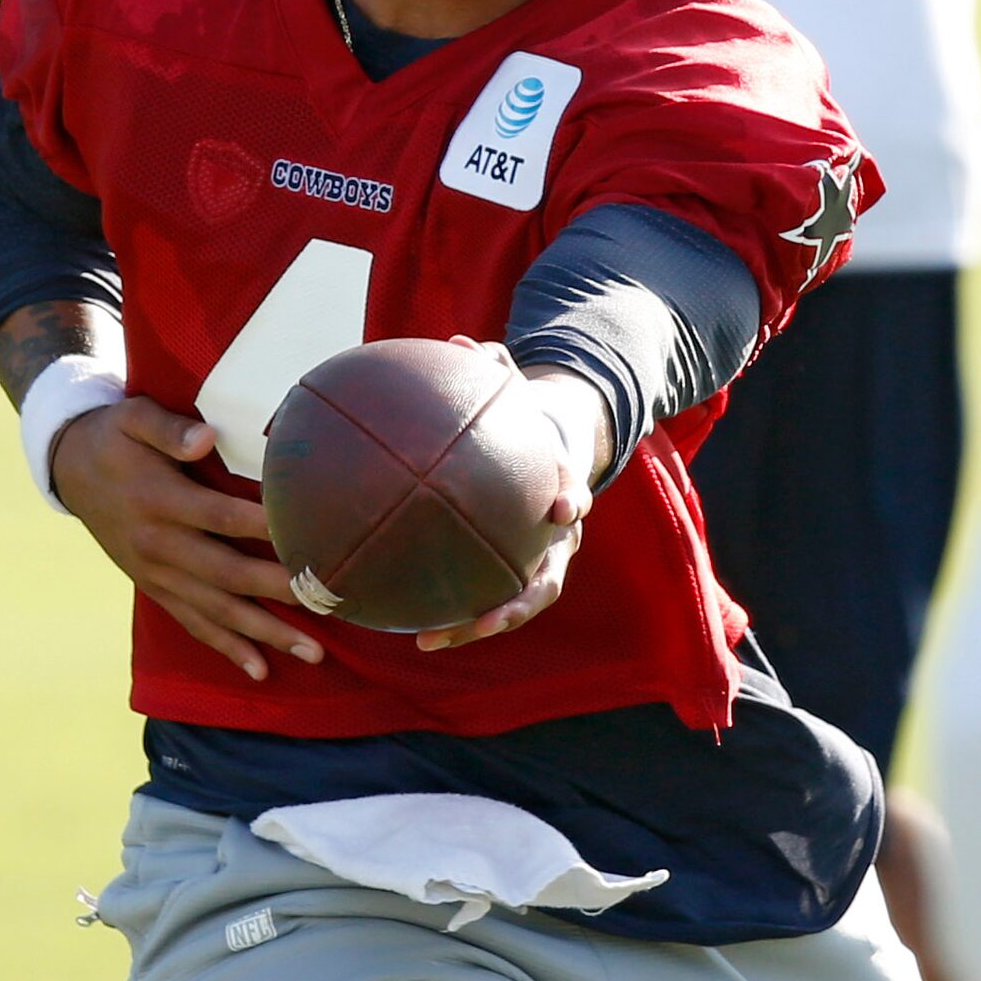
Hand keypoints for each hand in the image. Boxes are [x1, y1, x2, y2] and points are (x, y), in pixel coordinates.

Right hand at [51, 397, 322, 681]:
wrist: (67, 468)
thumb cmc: (113, 436)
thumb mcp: (132, 417)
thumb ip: (168, 428)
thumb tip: (206, 437)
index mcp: (158, 498)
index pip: (220, 516)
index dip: (265, 527)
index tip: (312, 537)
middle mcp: (158, 543)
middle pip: (227, 573)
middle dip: (280, 591)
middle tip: (328, 603)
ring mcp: (156, 572)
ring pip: (215, 609)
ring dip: (265, 633)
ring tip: (313, 653)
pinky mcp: (153, 587)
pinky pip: (191, 623)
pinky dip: (226, 647)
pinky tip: (260, 669)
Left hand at [417, 340, 596, 651]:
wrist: (549, 452)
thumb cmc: (524, 422)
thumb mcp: (517, 394)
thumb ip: (495, 370)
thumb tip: (462, 341)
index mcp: (564, 493)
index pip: (575, 498)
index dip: (571, 502)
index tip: (564, 510)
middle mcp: (557, 540)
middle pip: (548, 580)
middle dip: (517, 605)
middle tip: (486, 620)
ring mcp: (537, 563)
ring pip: (515, 606)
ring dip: (476, 627)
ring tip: (430, 639)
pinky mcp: (511, 576)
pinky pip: (481, 599)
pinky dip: (450, 615)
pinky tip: (405, 624)